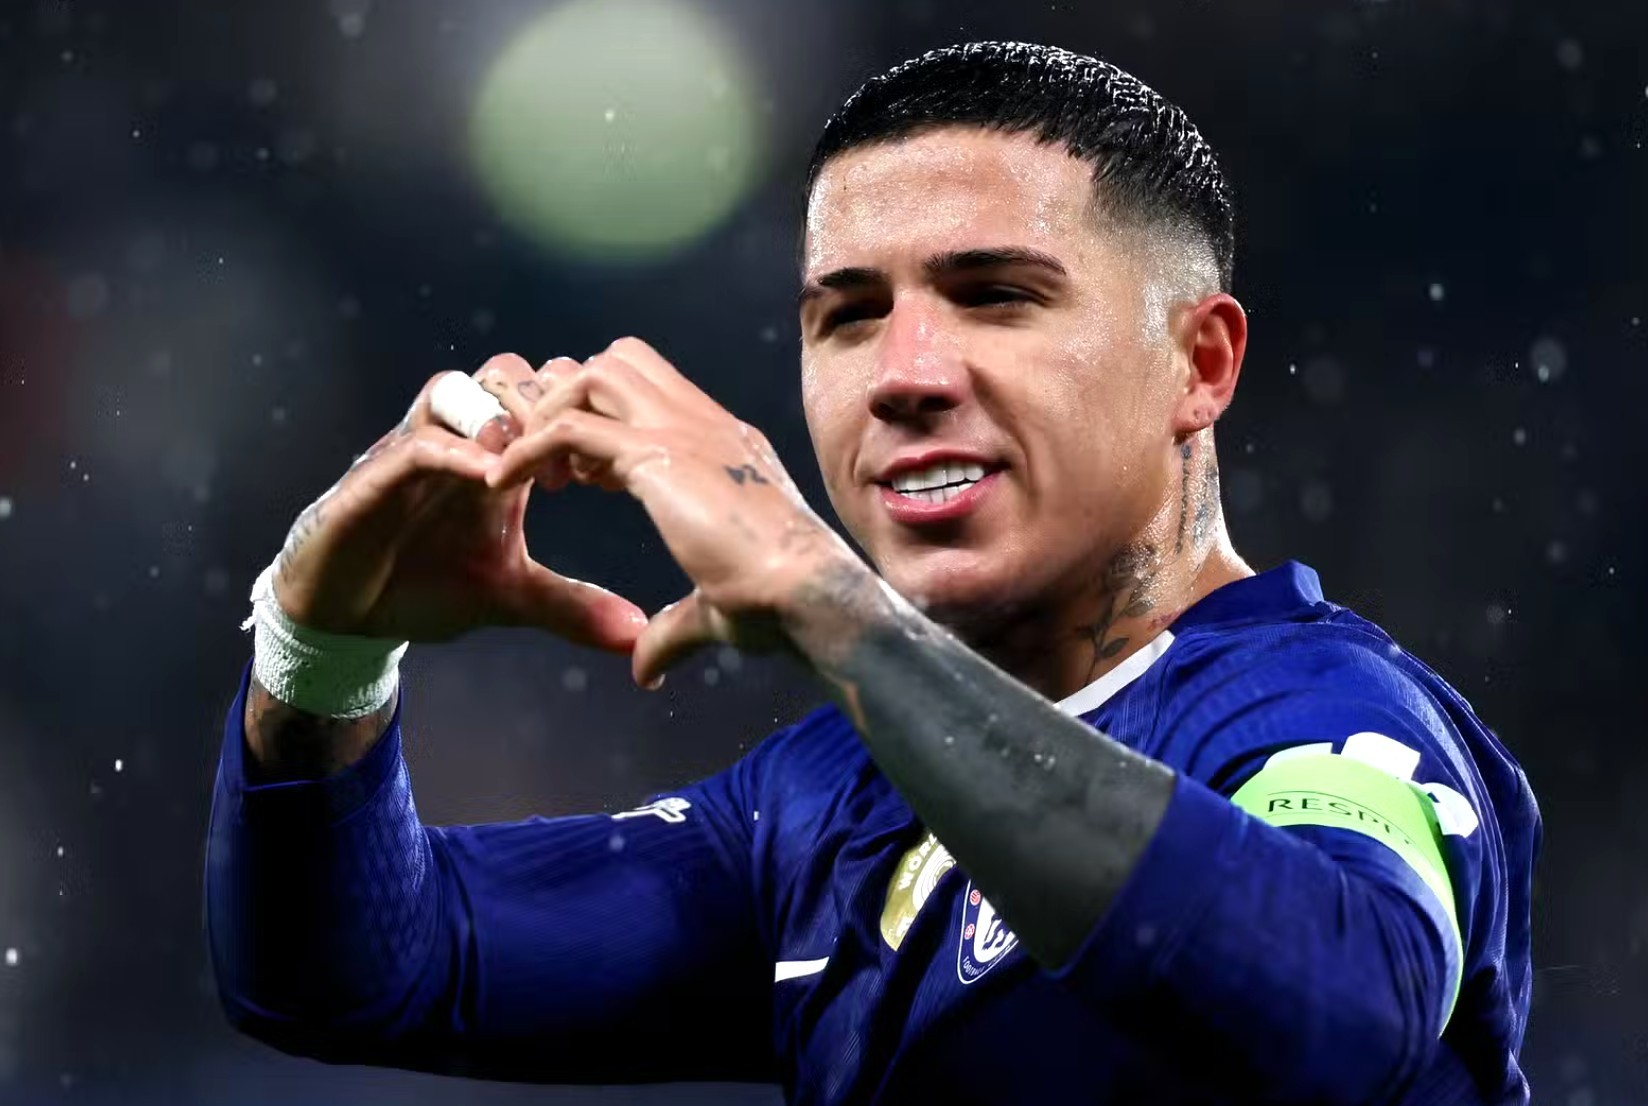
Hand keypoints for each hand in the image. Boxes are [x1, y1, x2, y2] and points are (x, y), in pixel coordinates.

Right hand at [267, 355, 647, 650]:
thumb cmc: (424, 586)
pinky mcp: (375, 476)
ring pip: (459, 389)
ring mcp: (413, 452)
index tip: (610, 468)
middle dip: (546, 403)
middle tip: (576, 457)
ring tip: (531, 458)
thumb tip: (637, 632)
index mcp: (496, 459)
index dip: (581, 418)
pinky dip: (455, 451)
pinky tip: (490, 477)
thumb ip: (572, 606)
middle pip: (506, 374)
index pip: (544, 399)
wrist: (345, 614)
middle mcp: (457, 443)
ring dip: (499, 414)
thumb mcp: (510, 596)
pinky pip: (417, 443)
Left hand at [483, 338, 861, 686]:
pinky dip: (527, 448)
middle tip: (552, 466)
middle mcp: (705, 425)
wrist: (809, 595)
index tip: (585, 477)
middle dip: (574, 399)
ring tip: (532, 471)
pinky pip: (569, 427)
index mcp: (726, 446)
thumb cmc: (782, 608)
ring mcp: (684, 432)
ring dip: (550, 413)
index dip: (608, 423)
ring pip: (594, 373)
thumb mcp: (717, 610)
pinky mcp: (658, 456)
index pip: (655, 391)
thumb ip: (675, 629)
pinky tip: (502, 484)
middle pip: (621, 360)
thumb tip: (647, 669)